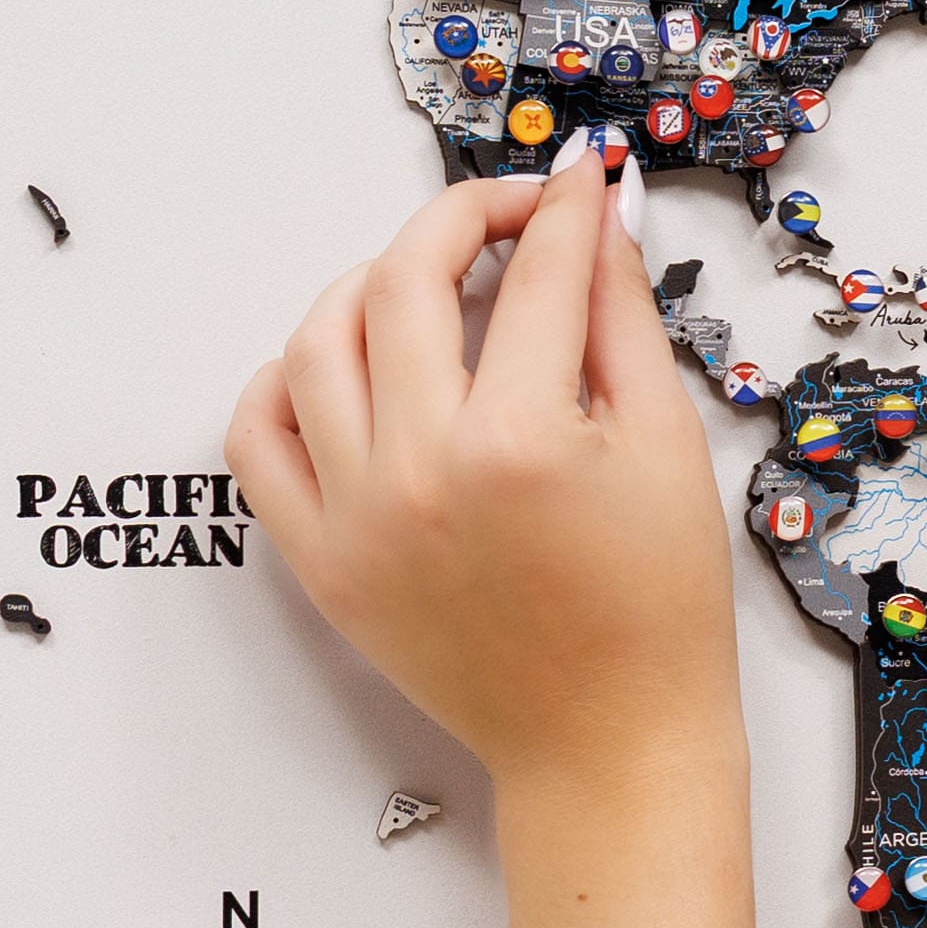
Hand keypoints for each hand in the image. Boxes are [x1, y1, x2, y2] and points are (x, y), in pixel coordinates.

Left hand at [226, 147, 743, 805]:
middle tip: (511, 214)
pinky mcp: (321, 559)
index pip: (540, 273)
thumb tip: (595, 222)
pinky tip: (344, 363)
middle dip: (465, 218)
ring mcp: (358, 515)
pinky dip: (286, 381)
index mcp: (525, 440)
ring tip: (427, 284)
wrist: (608, 740)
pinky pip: (258, 438)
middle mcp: (425, 468)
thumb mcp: (668, 445)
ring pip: (318, 341)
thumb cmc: (656, 611)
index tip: (578, 186)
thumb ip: (621, 318)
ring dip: (371, 284)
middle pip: (410, 279)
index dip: (566, 210)